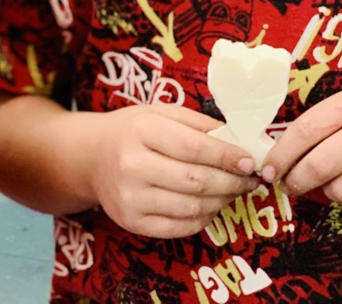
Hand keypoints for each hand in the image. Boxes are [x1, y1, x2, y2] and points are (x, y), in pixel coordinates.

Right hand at [88, 103, 258, 237]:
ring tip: (233, 191)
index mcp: (142, 131)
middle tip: (250, 180)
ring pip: (191, 208)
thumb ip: (199, 125)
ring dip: (221, 201)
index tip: (249, 161)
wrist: (92, 157)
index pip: (194, 148)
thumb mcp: (162, 113)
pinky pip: (179, 228)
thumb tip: (239, 141)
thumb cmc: (133, 131)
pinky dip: (203, 219)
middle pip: (196, 181)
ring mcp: (130, 198)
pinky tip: (210, 205)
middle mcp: (132, 166)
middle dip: (231, 182)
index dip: (227, 156)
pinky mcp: (131, 222)